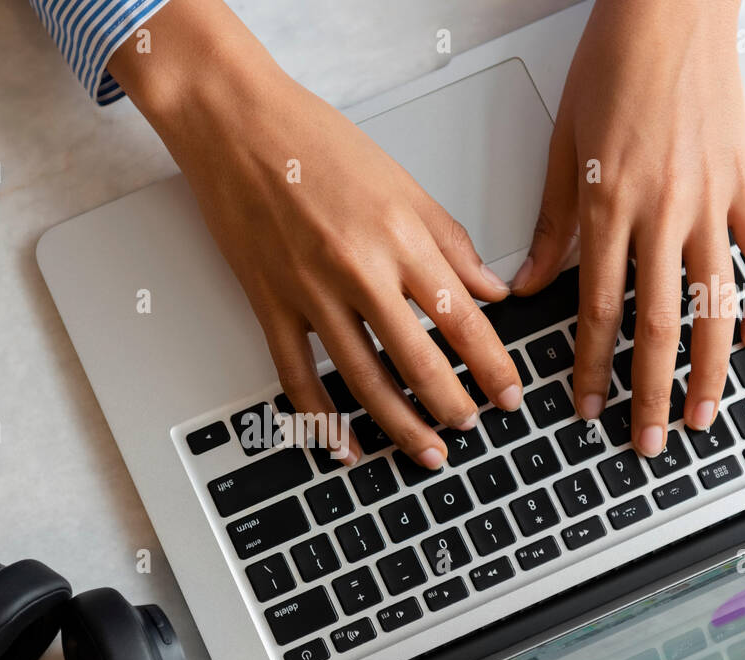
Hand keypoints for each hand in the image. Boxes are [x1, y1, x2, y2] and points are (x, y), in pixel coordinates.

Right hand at [109, 0, 521, 467]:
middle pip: (418, 361)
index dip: (492, 365)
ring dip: (401, 425)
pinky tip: (342, 444)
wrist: (236, 123)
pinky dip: (321, 418)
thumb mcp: (401, 182)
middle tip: (472, 428)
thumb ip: (449, 242)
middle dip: (453, 406)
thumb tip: (488, 288)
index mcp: (400, 236)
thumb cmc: (314, 141)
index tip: (508, 393)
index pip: (462, 318)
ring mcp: (310, 293)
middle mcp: (358, 270)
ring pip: (364, 380)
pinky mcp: (270, 305)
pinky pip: (298, 377)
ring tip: (427, 451)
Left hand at [512, 0, 744, 457]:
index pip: (596, 312)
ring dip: (711, 369)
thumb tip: (529, 286)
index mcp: (608, 209)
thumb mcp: (561, 149)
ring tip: (704, 414)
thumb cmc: (612, 69)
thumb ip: (550, 227)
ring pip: (716, 304)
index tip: (585, 407)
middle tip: (649, 440)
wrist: (672, 13)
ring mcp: (712, 202)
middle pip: (659, 325)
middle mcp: (663, 213)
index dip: (590, 369)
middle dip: (651, 392)